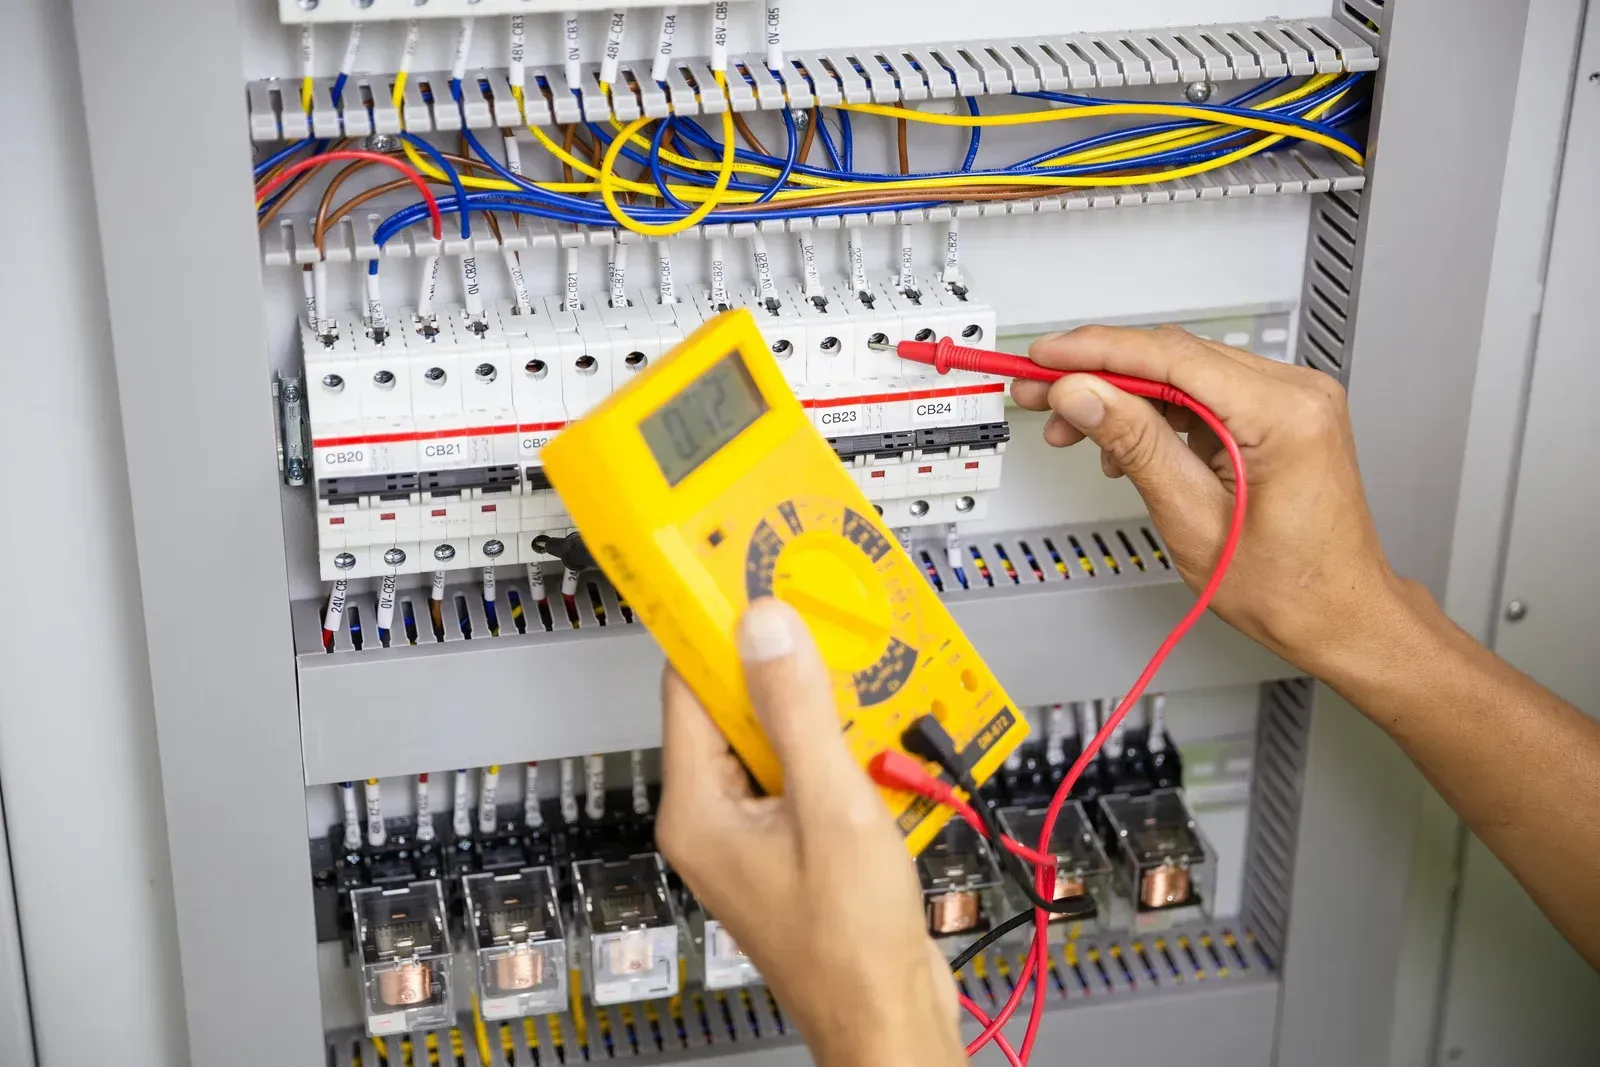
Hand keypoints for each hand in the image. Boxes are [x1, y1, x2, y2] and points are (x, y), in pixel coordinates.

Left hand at [655, 598, 963, 1066]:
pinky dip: (845, 752)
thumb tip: (765, 629)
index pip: (688, 685)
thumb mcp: (831, 806)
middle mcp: (715, 817)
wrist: (891, 1016)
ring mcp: (755, 831)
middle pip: (738, 707)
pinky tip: (885, 745)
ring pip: (780, 738)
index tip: (749, 580)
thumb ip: (797, 711)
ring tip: (868, 689)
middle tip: (826, 626)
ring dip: (827, 712)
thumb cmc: (849, 943)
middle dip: (788, 668)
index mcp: (698, 807)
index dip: (721, 630)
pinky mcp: (794, 843)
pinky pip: (809, 774)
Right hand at [1011, 325, 1412, 676]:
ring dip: (1122, 394)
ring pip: (1184, 373)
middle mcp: (1297, 394)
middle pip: (1175, 357)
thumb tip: (1084, 394)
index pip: (1172, 356)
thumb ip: (1136, 445)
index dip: (1097, 351)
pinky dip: (1156, 412)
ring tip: (1072, 426)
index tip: (1046, 356)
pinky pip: (1204, 395)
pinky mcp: (1280, 415)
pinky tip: (1121, 441)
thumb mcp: (1193, 520)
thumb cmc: (1291, 589)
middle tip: (1041, 391)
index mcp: (1285, 414)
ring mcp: (1292, 401)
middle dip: (1098, 373)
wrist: (1339, 616)